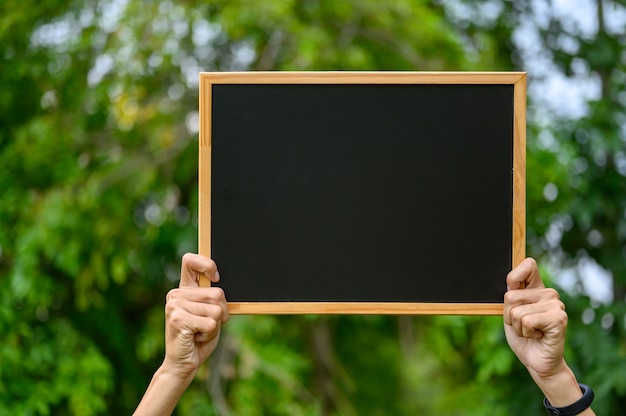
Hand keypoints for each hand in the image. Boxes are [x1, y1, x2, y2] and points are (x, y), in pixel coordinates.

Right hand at [134, 253, 228, 415]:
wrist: (184, 363)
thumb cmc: (199, 337)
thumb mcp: (209, 312)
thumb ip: (212, 297)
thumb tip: (221, 286)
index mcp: (184, 289)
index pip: (190, 261)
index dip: (207, 264)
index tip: (216, 278)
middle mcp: (176, 294)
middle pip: (217, 293)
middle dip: (221, 312)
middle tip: (206, 324)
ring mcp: (175, 306)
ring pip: (216, 310)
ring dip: (215, 325)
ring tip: (200, 331)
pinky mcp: (178, 319)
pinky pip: (211, 323)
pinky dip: (210, 333)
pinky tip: (196, 337)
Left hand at [503, 257, 566, 379]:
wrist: (537, 361)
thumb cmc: (523, 336)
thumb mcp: (510, 312)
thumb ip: (511, 295)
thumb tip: (511, 281)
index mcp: (536, 287)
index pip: (528, 265)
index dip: (514, 276)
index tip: (514, 292)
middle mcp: (548, 293)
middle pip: (510, 296)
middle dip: (510, 315)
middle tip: (523, 325)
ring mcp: (556, 304)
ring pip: (517, 311)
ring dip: (518, 326)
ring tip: (531, 331)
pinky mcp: (558, 318)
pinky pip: (527, 321)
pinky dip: (526, 332)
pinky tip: (538, 336)